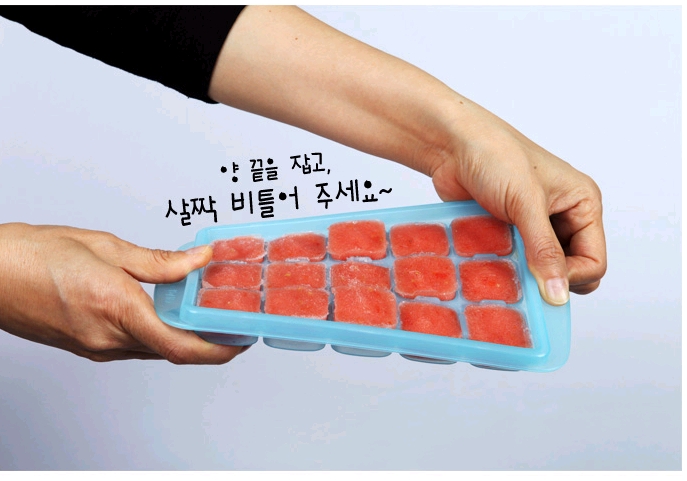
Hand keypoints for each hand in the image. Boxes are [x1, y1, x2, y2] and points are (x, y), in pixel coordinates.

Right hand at [0, 223, 246, 362]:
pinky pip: (136, 345)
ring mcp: (96, 347)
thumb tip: (198, 259)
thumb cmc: (34, 255)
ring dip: (185, 337)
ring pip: (156, 349)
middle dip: (210, 342)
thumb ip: (159, 261)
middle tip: (234, 321)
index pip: (181, 346)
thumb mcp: (106, 247)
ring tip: (206, 311)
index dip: (219, 349)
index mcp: (116, 308)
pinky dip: (160, 332)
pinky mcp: (88, 347)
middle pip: (174, 351)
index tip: (242, 340)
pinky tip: (167, 310)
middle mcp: (107, 338)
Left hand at [430, 99, 606, 304]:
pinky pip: (513, 264)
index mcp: (582, 204)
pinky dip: (504, 267)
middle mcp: (563, 217)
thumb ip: (544, 250)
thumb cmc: (496, 156)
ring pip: (538, 270)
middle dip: (547, 278)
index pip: (594, 261)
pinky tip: (490, 262)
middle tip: (522, 275)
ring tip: (504, 266)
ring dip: (523, 274)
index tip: (542, 280)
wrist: (453, 145)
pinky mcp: (507, 233)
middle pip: (568, 270)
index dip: (571, 277)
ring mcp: (533, 227)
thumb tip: (558, 294)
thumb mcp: (526, 203)